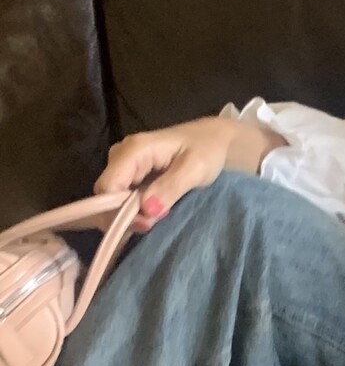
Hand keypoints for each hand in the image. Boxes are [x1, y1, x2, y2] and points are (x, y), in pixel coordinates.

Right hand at [94, 117, 281, 232]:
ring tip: (157, 218)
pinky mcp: (134, 174)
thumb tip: (147, 209)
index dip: (118, 210)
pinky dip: (136, 209)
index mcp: (134, 150)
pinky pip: (124, 196)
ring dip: (132, 214)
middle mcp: (122, 155)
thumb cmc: (207, 150)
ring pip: (115, 197)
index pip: (108, 185)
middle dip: (124, 214)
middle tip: (152, 224)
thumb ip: (170, 188)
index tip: (145, 223)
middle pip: (108, 193)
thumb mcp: (194, 170)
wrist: (215, 140)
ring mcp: (126, 164)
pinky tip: (154, 213)